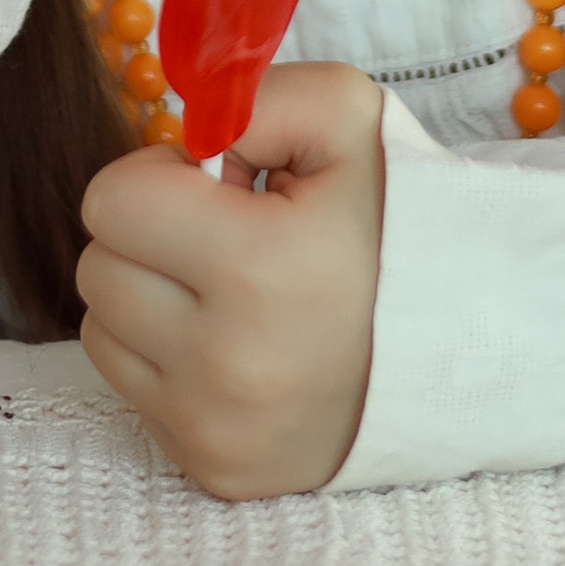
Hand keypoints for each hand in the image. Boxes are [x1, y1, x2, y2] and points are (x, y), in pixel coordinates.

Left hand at [75, 62, 384, 499]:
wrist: (466, 348)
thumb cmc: (397, 226)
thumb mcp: (350, 119)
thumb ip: (254, 96)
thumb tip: (181, 133)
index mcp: (260, 267)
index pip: (113, 201)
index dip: (163, 177)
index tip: (221, 188)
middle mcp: (228, 362)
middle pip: (99, 266)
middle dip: (151, 239)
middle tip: (227, 239)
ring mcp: (215, 426)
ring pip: (104, 330)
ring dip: (151, 300)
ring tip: (231, 293)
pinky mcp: (212, 468)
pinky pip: (133, 393)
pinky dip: (169, 361)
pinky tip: (237, 346)